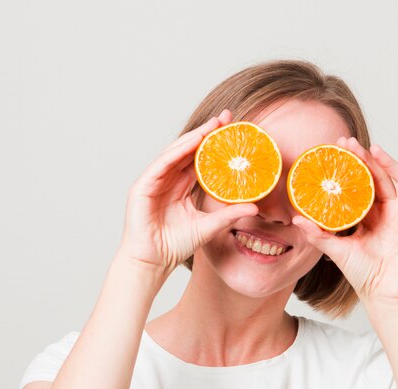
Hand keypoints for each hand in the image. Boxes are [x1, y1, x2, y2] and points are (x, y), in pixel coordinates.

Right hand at [117, 109, 258, 273]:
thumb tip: (255, 207)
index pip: (200, 161)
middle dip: (207, 133)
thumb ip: (229, 215)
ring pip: (176, 152)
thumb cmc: (175, 246)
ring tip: (214, 124)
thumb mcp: (208, 227)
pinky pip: (163, 163)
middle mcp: (167, 180)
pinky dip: (178, 151)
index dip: (215, 145)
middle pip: (189, 151)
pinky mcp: (142, 186)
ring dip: (194, 136)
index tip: (235, 131)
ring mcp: (153, 181)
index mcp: (181, 188)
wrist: (153, 262)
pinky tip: (194, 141)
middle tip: (227, 117)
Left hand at [292, 138, 397, 305]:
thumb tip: (295, 219)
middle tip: (348, 143)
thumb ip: (318, 234)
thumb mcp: (337, 250)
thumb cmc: (364, 274)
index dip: (351, 166)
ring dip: (389, 162)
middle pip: (378, 177)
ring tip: (374, 148)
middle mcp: (388, 211)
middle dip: (365, 159)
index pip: (361, 184)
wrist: (383, 294)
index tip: (336, 150)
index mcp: (369, 215)